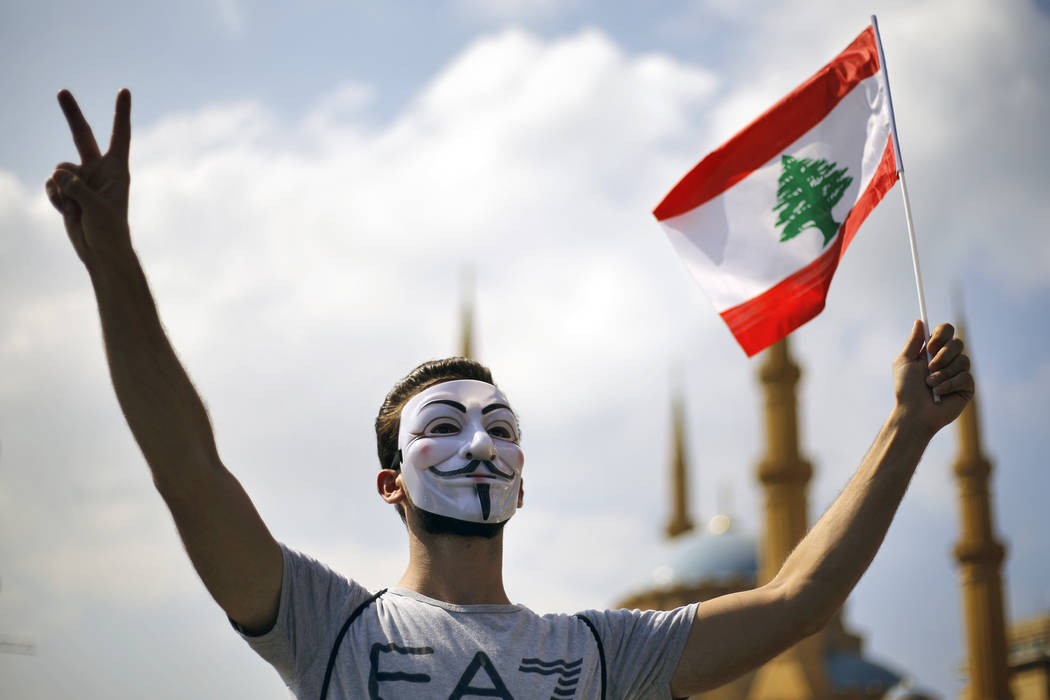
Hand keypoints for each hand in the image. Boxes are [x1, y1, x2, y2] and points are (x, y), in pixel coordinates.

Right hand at [45, 89, 132, 265]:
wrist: (101, 252)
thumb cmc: (109, 230)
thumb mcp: (96, 207)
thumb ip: (77, 187)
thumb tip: (57, 173)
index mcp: (117, 170)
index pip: (120, 136)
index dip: (121, 113)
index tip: (124, 91)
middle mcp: (99, 170)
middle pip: (82, 136)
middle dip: (71, 114)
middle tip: (62, 91)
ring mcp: (82, 179)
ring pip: (59, 168)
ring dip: (61, 187)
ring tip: (74, 206)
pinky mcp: (68, 191)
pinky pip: (52, 184)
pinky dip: (55, 197)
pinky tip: (66, 210)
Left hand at [893, 320, 973, 436]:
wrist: (913, 413)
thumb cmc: (906, 389)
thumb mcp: (904, 361)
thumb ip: (914, 341)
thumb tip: (919, 321)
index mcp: (933, 351)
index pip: (946, 331)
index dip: (941, 334)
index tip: (930, 346)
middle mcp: (948, 359)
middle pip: (957, 343)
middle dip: (942, 355)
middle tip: (929, 366)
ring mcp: (959, 373)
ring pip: (963, 360)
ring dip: (943, 373)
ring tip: (930, 384)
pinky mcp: (967, 387)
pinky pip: (965, 377)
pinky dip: (948, 384)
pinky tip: (938, 393)